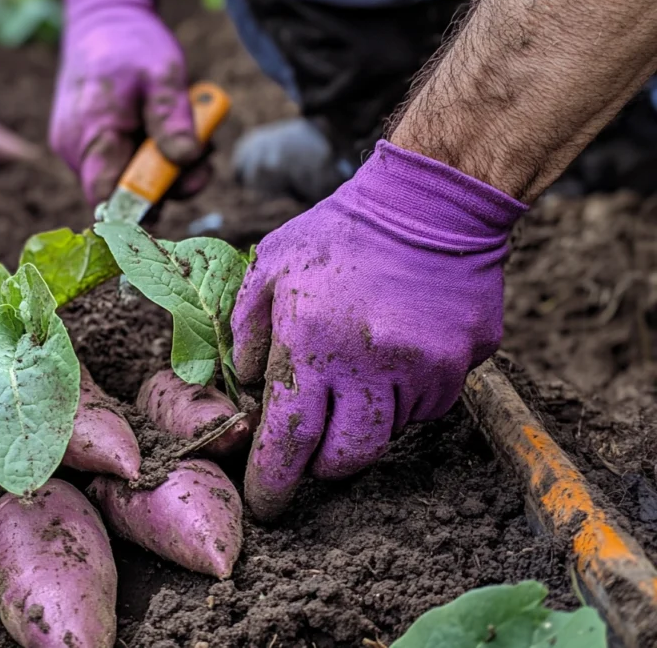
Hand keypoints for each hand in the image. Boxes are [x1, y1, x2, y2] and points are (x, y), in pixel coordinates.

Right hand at [50, 0, 205, 203]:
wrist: (102, 18)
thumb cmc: (131, 43)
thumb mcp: (163, 74)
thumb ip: (172, 119)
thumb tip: (185, 160)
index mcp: (92, 133)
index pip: (107, 196)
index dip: (137, 211)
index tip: (170, 207)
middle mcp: (74, 148)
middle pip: (120, 192)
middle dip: (165, 182)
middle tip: (201, 157)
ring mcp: (75, 147)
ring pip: (122, 178)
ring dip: (159, 165)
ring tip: (186, 131)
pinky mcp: (83, 144)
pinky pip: (117, 163)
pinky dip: (145, 153)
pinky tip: (162, 129)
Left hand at [231, 141, 527, 520]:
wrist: (431, 201)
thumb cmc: (340, 232)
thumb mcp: (269, 267)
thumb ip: (246, 331)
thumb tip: (243, 387)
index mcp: (315, 341)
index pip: (289, 439)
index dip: (273, 481)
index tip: (265, 504)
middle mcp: (374, 365)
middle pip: (346, 458)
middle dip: (322, 464)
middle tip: (312, 440)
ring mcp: (426, 369)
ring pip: (387, 434)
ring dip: (363, 418)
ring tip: (359, 364)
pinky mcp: (462, 366)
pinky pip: (425, 407)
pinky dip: (403, 397)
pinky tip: (395, 352)